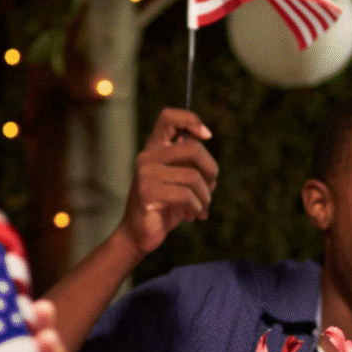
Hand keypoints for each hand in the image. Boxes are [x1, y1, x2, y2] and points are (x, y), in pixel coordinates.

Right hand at [119, 108, 217, 253]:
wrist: (139, 234)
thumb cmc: (165, 206)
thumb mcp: (179, 181)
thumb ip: (191, 167)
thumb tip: (212, 170)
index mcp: (155, 148)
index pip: (169, 117)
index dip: (191, 119)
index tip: (206, 136)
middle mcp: (147, 156)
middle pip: (192, 148)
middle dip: (211, 170)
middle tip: (211, 188)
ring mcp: (145, 174)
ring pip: (193, 176)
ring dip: (205, 196)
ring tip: (201, 208)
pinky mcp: (147, 193)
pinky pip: (185, 195)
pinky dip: (196, 207)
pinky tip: (192, 216)